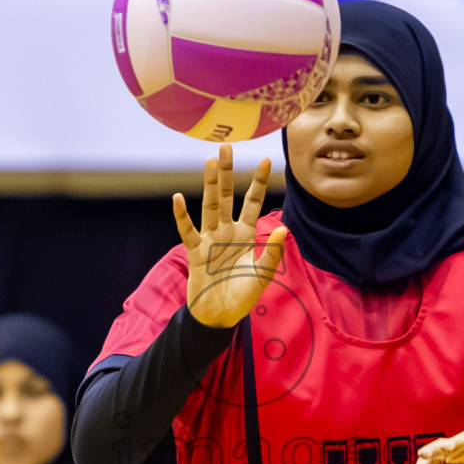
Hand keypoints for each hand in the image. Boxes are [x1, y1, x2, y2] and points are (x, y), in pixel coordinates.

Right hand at [175, 143, 287, 327]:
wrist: (219, 316)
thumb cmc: (242, 297)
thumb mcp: (262, 275)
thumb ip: (273, 253)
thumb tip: (285, 229)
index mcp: (246, 234)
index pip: (253, 202)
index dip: (259, 182)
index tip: (266, 160)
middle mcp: (227, 231)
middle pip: (227, 196)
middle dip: (228, 173)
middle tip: (227, 147)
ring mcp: (210, 239)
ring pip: (209, 207)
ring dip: (209, 185)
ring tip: (210, 163)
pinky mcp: (195, 252)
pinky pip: (188, 231)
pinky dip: (182, 216)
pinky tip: (178, 198)